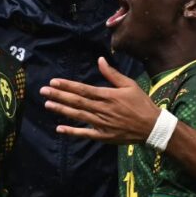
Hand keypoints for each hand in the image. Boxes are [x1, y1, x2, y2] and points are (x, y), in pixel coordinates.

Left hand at [40, 57, 158, 143]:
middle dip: (59, 95)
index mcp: (108, 95)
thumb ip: (112, 74)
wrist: (152, 126)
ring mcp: (102, 124)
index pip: (83, 89)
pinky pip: (85, 133)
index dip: (67, 85)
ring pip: (78, 115)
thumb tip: (100, 60)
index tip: (54, 81)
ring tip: (47, 104)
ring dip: (62, 110)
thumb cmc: (141, 103)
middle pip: (77, 101)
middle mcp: (102, 109)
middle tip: (43, 91)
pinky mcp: (103, 136)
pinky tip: (59, 128)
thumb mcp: (129, 85)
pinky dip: (72, 131)